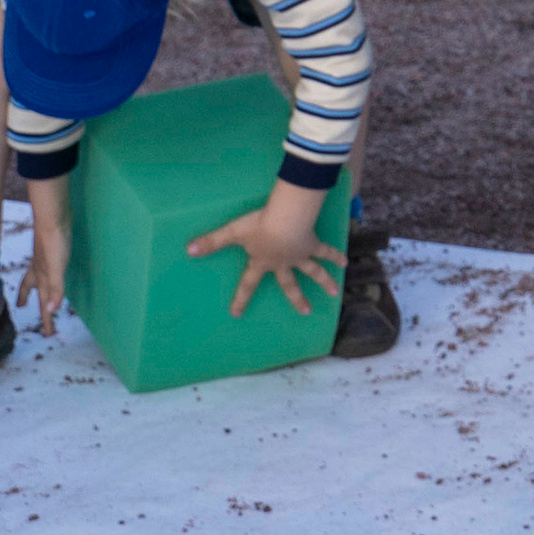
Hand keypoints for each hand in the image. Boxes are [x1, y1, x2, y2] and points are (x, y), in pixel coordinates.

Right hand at [18, 197, 69, 332]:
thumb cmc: (55, 242)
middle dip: (30, 299)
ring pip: (36, 274)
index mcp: (43, 277)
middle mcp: (41, 268)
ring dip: (35, 283)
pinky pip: (45, 262)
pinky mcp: (51, 245)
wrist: (53, 216)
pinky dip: (44, 267)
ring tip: (34, 286)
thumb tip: (51, 310)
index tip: (48, 334)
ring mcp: (44, 257)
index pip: (46, 303)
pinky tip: (48, 261)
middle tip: (22, 306)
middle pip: (34, 288)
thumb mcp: (58, 269)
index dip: (47, 318)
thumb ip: (56, 288)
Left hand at [186, 189, 343, 320]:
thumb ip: (212, 242)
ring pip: (313, 272)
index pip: (248, 284)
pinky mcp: (312, 244)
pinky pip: (325, 251)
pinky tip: (345, 262)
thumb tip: (188, 250)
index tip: (236, 314)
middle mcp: (282, 263)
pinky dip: (335, 256)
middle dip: (297, 298)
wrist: (287, 220)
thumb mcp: (233, 232)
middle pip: (290, 284)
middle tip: (306, 312)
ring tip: (334, 293)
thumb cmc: (259, 226)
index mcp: (262, 263)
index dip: (241, 298)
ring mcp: (299, 255)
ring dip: (324, 282)